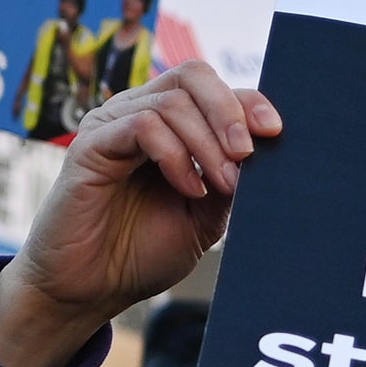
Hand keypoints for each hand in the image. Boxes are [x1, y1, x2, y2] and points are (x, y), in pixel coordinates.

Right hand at [0, 64, 279, 366]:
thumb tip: (267, 152)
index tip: (275, 132)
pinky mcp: (90, 145)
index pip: (212, 89)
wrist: (91, 290)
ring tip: (219, 186)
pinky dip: (175, 155)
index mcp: (168, 126)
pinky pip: (141, 126)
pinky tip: (189, 188)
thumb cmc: (141, 252)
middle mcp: (138, 115)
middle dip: (230, 112)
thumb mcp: (205, 217)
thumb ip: (231, 182)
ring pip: (172, 103)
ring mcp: (112, 126)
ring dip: (207, 144)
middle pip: (193, 76)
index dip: (248, 102)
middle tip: (246, 154)